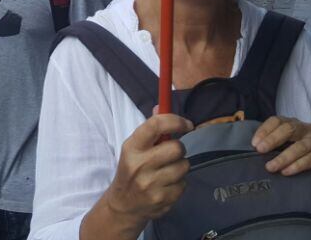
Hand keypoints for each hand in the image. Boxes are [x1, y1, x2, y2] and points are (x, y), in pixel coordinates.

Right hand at [101, 114, 193, 229]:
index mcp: (132, 147)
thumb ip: (150, 129)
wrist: (123, 205)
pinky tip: (167, 185)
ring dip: (180, 166)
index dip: (176, 121)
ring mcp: (151, 184)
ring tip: (168, 171)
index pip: (156, 125)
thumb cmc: (132, 170)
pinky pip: (184, 184)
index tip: (187, 124)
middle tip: (172, 153)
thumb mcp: (134, 148)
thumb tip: (162, 106)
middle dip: (179, 149)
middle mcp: (140, 164)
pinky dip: (179, 183)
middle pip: (177, 148)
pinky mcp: (162, 199)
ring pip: (184, 166)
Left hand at [251, 116, 310, 187]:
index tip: (254, 143)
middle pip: (289, 129)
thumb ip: (270, 147)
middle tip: (260, 151)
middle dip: (273, 139)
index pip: (277, 121)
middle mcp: (306, 128)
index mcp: (292, 124)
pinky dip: (297, 165)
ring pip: (299, 146)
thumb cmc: (296, 162)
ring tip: (270, 167)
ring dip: (283, 157)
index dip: (265, 130)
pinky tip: (286, 171)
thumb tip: (251, 148)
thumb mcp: (282, 151)